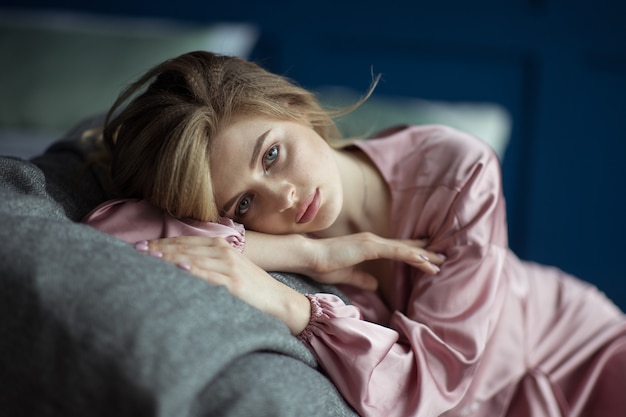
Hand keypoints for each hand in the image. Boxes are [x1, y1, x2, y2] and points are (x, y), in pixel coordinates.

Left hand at [136, 237, 310, 334]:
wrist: (279, 301)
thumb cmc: (252, 287)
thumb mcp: (230, 268)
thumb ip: (208, 261)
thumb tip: (178, 263)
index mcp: (221, 246)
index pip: (185, 241)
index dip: (161, 242)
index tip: (140, 246)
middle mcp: (224, 252)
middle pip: (184, 248)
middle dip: (158, 249)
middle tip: (134, 250)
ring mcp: (229, 267)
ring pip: (191, 259)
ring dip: (167, 258)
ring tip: (147, 258)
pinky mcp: (233, 284)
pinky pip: (208, 276)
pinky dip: (192, 271)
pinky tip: (178, 268)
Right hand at [303, 233, 445, 288]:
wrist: (309, 256)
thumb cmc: (323, 265)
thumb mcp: (348, 274)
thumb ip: (362, 278)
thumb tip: (375, 285)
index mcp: (368, 246)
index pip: (396, 249)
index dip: (414, 253)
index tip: (430, 258)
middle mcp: (373, 240)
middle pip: (405, 247)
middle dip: (425, 252)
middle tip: (444, 256)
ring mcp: (372, 242)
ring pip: (404, 249)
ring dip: (424, 255)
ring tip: (441, 261)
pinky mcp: (369, 247)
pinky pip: (395, 252)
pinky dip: (411, 256)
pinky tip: (424, 260)